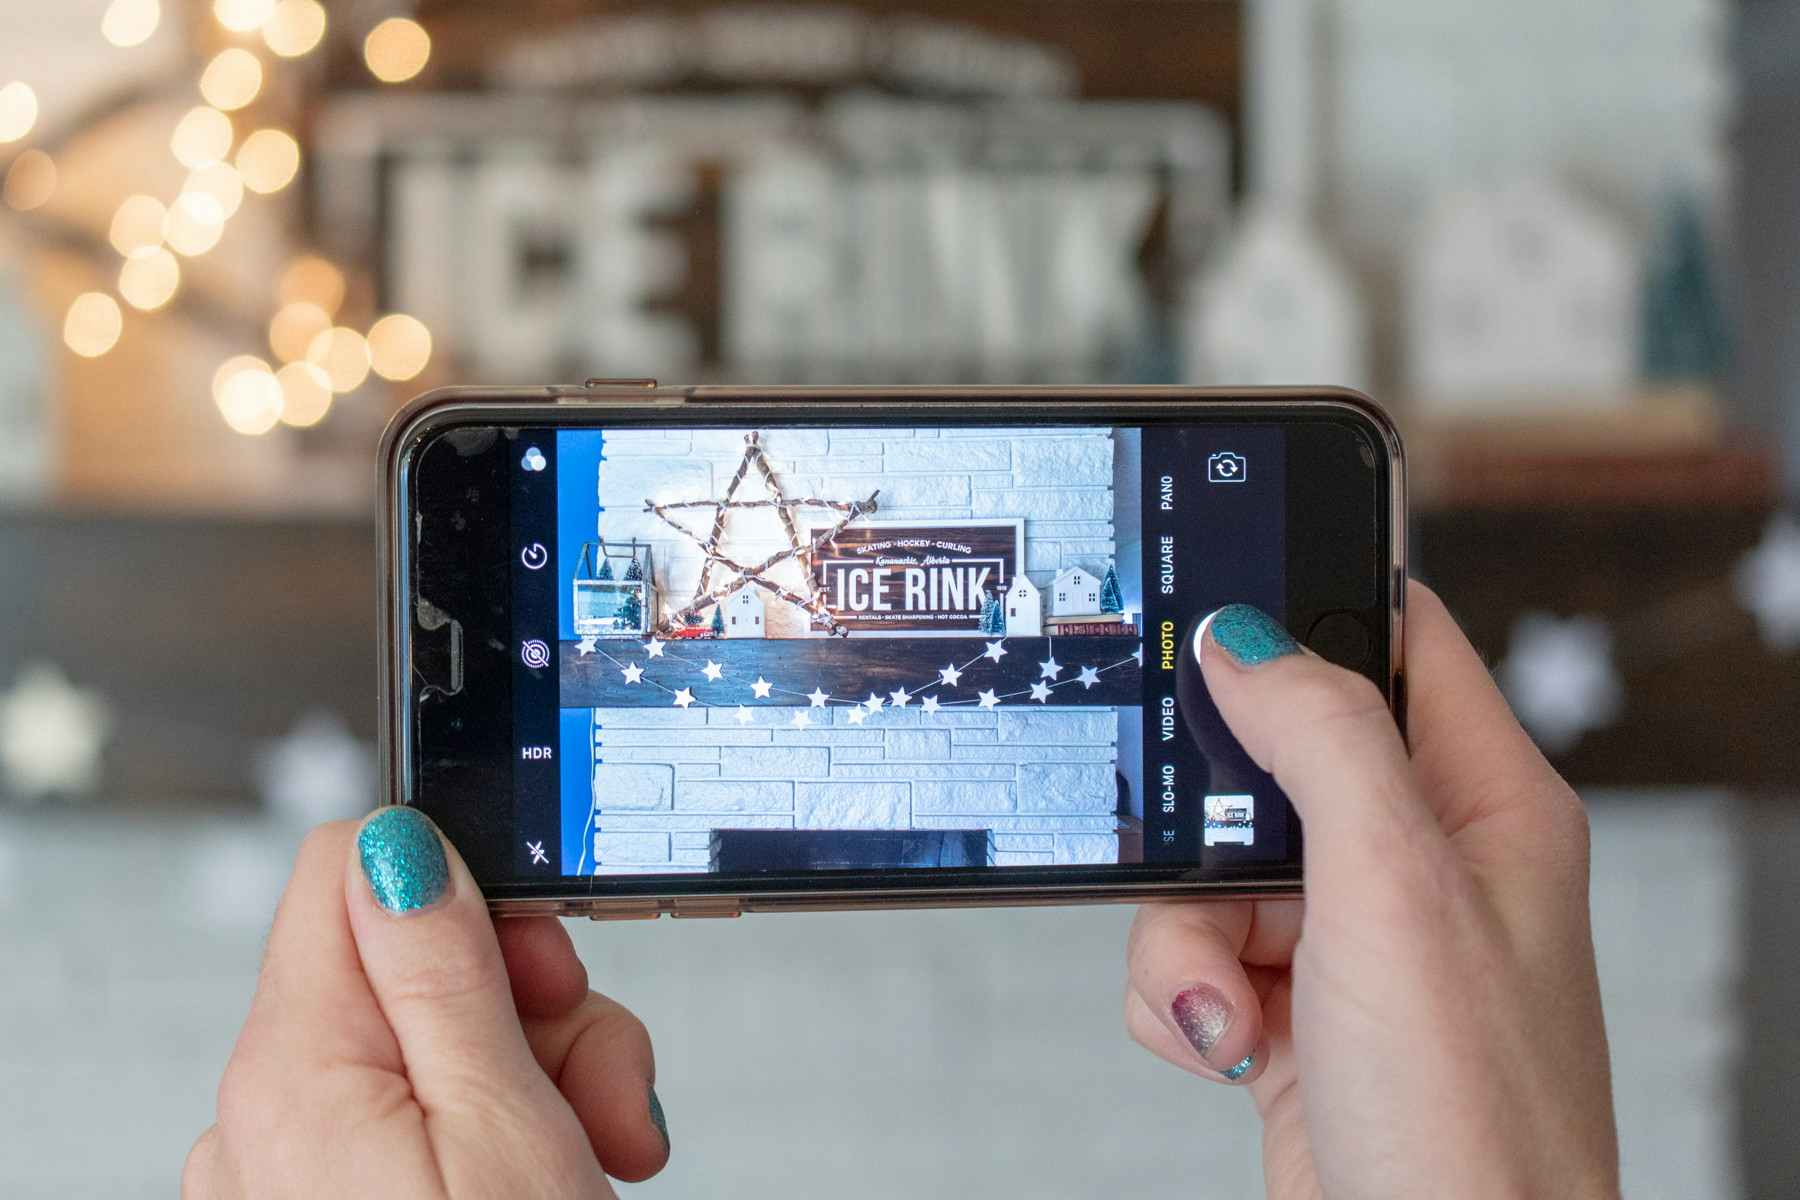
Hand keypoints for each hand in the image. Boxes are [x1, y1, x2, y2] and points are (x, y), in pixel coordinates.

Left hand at [184, 809, 668, 1197]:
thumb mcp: (504, 1125)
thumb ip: (443, 972)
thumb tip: (394, 842)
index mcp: (295, 1067)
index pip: (350, 865)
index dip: (471, 889)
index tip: (546, 959)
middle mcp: (266, 1112)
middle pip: (413, 963)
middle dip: (534, 1004)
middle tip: (597, 1084)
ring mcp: (292, 1167)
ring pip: (432, 1044)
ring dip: (540, 1076)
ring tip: (599, 1149)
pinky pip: (414, 1121)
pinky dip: (497, 1136)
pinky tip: (557, 1172)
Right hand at [1125, 583, 1617, 1197]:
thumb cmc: (1474, 1126)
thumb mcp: (1395, 894)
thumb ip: (1323, 742)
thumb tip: (1247, 639)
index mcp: (1483, 805)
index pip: (1396, 642)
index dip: (1305, 614)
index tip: (1210, 614)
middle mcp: (1418, 865)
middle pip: (1266, 763)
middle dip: (1205, 827)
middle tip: (1211, 870)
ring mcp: (1351, 940)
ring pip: (1208, 867)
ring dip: (1183, 936)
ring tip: (1232, 1005)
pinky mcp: (1291, 1007)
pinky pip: (1190, 951)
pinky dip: (1180, 997)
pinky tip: (1226, 1043)